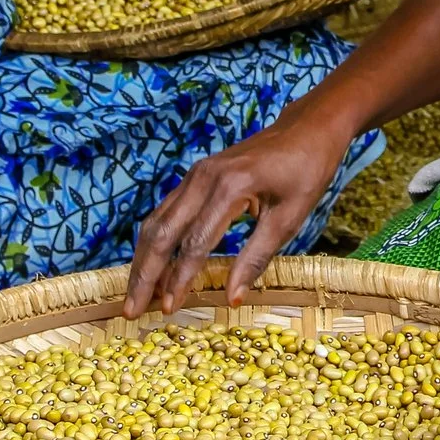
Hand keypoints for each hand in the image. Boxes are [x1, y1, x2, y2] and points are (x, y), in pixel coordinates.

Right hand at [123, 108, 359, 318]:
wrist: (309, 128)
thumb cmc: (307, 171)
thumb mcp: (291, 216)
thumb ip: (257, 256)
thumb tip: (233, 298)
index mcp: (230, 187)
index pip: (194, 243)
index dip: (179, 279)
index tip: (168, 309)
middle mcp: (203, 178)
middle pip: (161, 233)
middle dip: (144, 275)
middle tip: (130, 310)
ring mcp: (196, 174)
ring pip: (156, 222)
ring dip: (144, 260)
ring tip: (136, 295)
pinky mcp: (196, 176)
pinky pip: (167, 211)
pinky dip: (156, 241)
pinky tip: (153, 265)